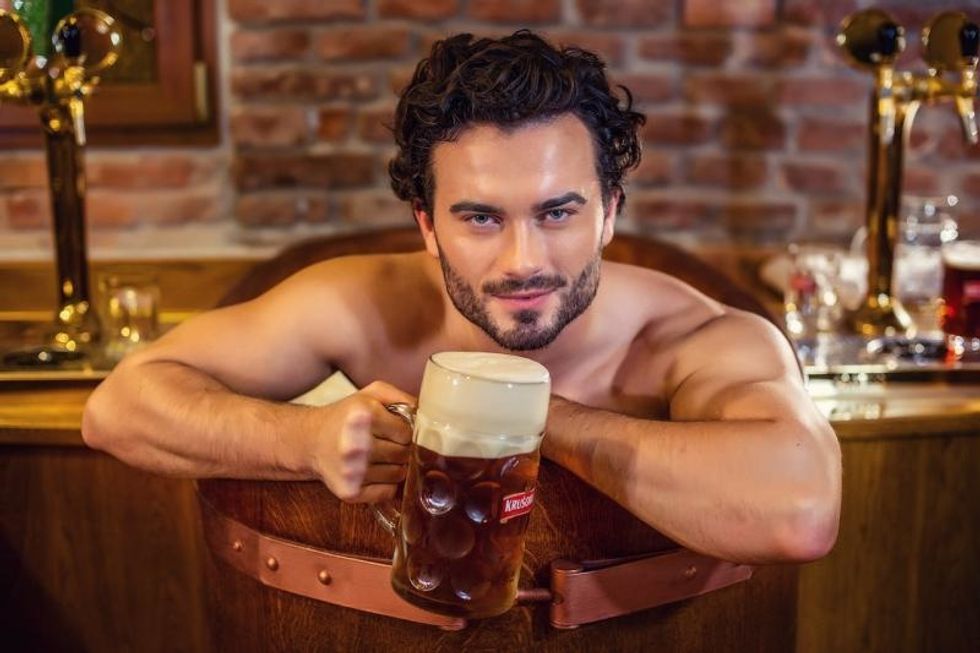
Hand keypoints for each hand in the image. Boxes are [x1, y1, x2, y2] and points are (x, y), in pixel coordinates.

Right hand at [310, 381, 414, 502]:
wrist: (310, 441)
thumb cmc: (346, 416)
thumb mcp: (371, 394)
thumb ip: (402, 397)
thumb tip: (428, 415)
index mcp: (362, 417)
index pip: (406, 433)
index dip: (404, 432)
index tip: (395, 430)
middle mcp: (355, 445)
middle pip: (403, 454)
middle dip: (402, 450)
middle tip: (390, 444)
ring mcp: (352, 472)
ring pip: (398, 475)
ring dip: (396, 467)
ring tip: (381, 457)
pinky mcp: (350, 492)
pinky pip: (387, 492)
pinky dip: (387, 484)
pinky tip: (375, 472)